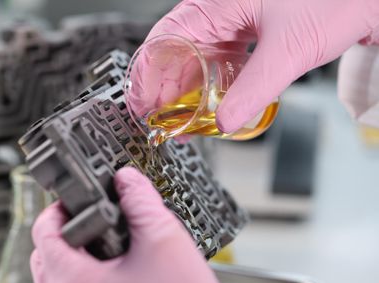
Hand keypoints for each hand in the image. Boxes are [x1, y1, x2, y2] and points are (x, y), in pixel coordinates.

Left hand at [30, 167, 260, 282]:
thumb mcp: (165, 243)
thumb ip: (140, 202)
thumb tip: (127, 181)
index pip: (43, 231)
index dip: (59, 210)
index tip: (76, 204)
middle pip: (45, 260)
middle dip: (66, 238)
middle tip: (96, 230)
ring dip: (72, 270)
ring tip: (108, 262)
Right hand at [133, 0, 378, 132]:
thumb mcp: (288, 50)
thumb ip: (254, 90)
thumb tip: (227, 122)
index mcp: (216, 3)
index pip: (166, 39)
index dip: (148, 75)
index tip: (143, 105)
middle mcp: (220, 8)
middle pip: (177, 50)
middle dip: (165, 87)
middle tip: (161, 119)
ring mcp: (235, 18)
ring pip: (197, 54)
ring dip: (188, 87)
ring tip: (182, 116)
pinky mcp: (251, 29)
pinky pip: (220, 56)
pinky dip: (211, 80)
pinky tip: (212, 99)